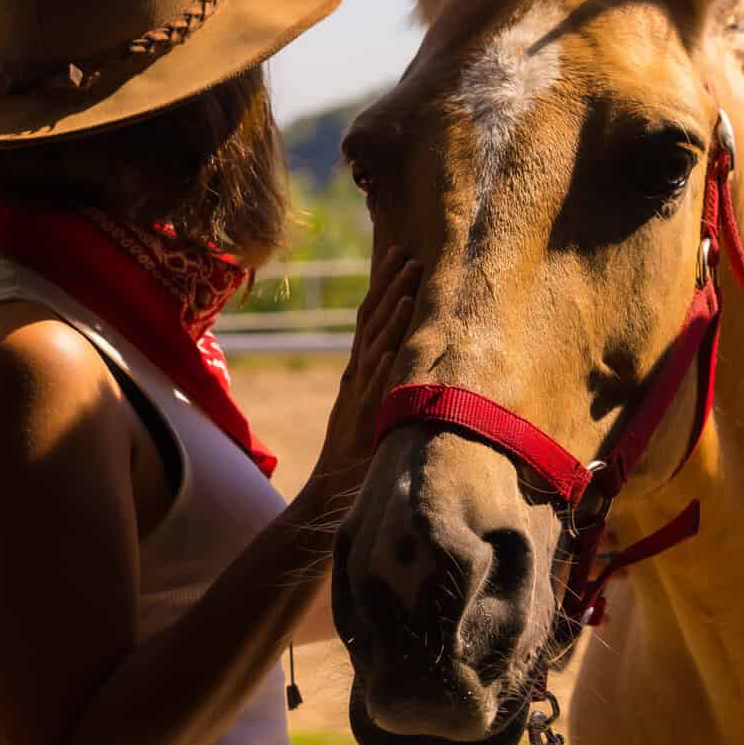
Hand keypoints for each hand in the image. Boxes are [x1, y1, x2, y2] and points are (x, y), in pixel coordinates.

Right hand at [306, 243, 418, 499]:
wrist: (332, 490)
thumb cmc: (358, 454)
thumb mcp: (371, 408)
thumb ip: (383, 381)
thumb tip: (401, 355)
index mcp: (359, 371)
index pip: (370, 318)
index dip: (384, 285)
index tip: (400, 254)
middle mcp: (357, 375)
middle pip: (371, 321)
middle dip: (390, 285)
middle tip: (409, 253)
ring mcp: (360, 393)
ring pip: (375, 343)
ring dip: (393, 311)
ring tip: (411, 282)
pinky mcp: (365, 416)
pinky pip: (376, 380)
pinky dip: (385, 356)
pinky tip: (398, 335)